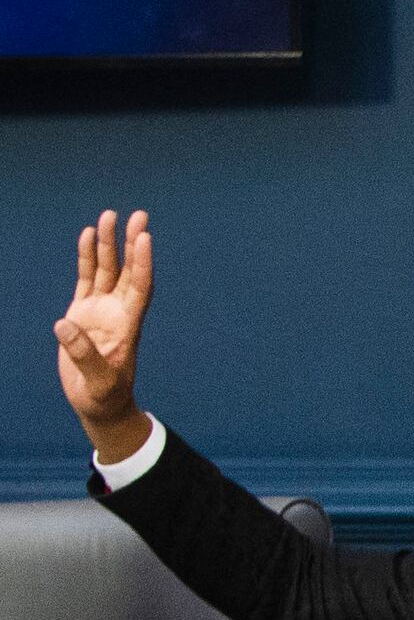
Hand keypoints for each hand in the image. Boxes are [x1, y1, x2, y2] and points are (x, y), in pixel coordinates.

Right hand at [53, 209, 155, 459]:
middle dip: (131, 243)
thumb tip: (64, 325)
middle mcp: (117, 312)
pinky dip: (87, 258)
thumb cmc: (104, 396)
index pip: (140, 287)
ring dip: (108, 244)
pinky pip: (87, 278)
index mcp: (127, 325)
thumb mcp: (98, 381)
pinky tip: (86, 236)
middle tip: (138, 214)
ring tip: (108, 216)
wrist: (98, 405)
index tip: (144, 238)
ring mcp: (100, 310)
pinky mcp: (82, 312)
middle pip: (127, 271)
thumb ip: (83, 355)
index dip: (142, 263)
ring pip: (106, 269)